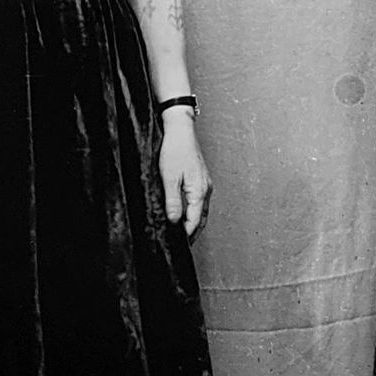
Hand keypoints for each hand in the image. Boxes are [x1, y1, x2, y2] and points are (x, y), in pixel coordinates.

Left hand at [158, 116, 211, 243]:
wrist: (181, 130)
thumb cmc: (174, 150)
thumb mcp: (169, 177)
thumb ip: (172, 201)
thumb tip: (173, 221)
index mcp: (199, 191)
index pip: (195, 221)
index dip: (186, 234)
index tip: (178, 245)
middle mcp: (206, 189)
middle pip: (201, 218)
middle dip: (193, 232)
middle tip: (183, 245)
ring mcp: (205, 184)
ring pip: (202, 210)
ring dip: (194, 222)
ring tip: (183, 233)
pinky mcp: (201, 179)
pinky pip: (200, 201)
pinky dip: (194, 212)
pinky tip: (185, 213)